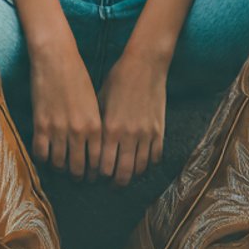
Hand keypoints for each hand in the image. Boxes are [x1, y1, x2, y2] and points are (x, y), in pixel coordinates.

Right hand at [29, 37, 101, 182]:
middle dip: (78, 176)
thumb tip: (94, 148)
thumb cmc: (77, 77)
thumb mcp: (93, 103)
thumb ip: (95, 126)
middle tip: (77, 178)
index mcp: (96, 125)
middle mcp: (79, 131)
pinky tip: (46, 156)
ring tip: (61, 168)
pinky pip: (41, 153)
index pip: (98, 162)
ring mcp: (58, 129)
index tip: (92, 176)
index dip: (95, 173)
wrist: (56, 58)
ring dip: (60, 169)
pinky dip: (43, 159)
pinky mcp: (40, 125)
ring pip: (59, 164)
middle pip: (78, 168)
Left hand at [96, 51, 167, 187]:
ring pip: (140, 168)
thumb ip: (97, 123)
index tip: (95, 177)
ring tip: (126, 176)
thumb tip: (88, 142)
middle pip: (123, 173)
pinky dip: (148, 163)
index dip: (98, 176)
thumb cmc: (118, 78)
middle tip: (112, 185)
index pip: (103, 165)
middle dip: (116, 183)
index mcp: (110, 129)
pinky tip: (141, 162)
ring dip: (132, 176)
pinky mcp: (159, 129)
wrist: (145, 64)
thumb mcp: (101, 99)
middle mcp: (129, 135)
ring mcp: (146, 134)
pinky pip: (155, 157)